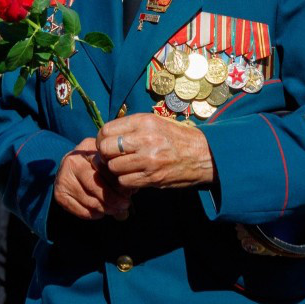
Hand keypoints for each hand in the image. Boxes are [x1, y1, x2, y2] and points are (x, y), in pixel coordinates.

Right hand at [53, 138, 131, 219]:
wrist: (70, 169)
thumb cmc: (95, 165)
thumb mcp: (106, 161)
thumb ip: (118, 173)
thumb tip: (131, 192)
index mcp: (86, 149)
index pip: (105, 168)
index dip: (119, 183)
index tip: (130, 192)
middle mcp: (72, 161)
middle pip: (95, 185)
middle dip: (113, 198)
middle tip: (125, 205)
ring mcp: (63, 178)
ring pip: (89, 200)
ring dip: (106, 209)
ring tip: (117, 211)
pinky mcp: (59, 194)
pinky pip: (81, 210)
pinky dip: (94, 214)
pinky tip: (102, 212)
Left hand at [95, 113, 214, 189]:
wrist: (203, 155)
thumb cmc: (177, 137)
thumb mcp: (155, 123)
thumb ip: (132, 127)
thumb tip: (106, 136)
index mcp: (144, 122)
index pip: (106, 130)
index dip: (102, 140)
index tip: (106, 145)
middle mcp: (145, 139)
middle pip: (106, 149)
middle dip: (106, 155)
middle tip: (112, 158)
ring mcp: (148, 160)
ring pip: (113, 168)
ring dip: (115, 170)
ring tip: (124, 167)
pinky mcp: (153, 177)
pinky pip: (125, 181)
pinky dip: (126, 181)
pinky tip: (133, 176)